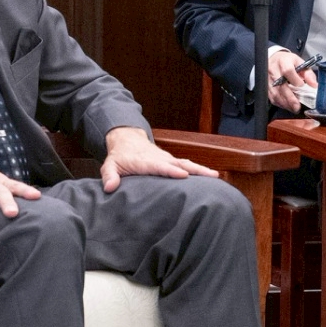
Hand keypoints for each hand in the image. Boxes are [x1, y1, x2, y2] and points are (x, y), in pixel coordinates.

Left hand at [101, 126, 220, 190]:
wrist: (127, 139)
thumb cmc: (119, 156)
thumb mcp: (109, 165)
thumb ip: (109, 176)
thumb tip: (110, 187)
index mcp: (146, 161)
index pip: (160, 166)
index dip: (171, 171)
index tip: (183, 175)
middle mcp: (160, 159)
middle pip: (180, 164)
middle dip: (195, 170)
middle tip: (212, 175)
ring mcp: (168, 159)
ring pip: (187, 164)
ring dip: (201, 169)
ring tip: (216, 176)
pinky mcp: (172, 161)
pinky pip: (187, 165)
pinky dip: (199, 170)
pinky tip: (211, 177)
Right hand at [266, 47, 308, 111]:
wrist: (275, 59)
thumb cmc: (288, 62)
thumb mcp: (300, 63)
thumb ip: (308, 73)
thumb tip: (314, 85)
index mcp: (283, 61)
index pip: (288, 71)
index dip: (295, 80)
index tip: (302, 85)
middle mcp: (273, 69)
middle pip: (280, 85)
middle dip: (290, 98)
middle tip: (297, 106)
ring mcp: (268, 79)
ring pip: (275, 93)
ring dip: (285, 103)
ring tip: (294, 108)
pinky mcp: (266, 86)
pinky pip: (271, 97)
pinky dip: (280, 103)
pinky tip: (287, 106)